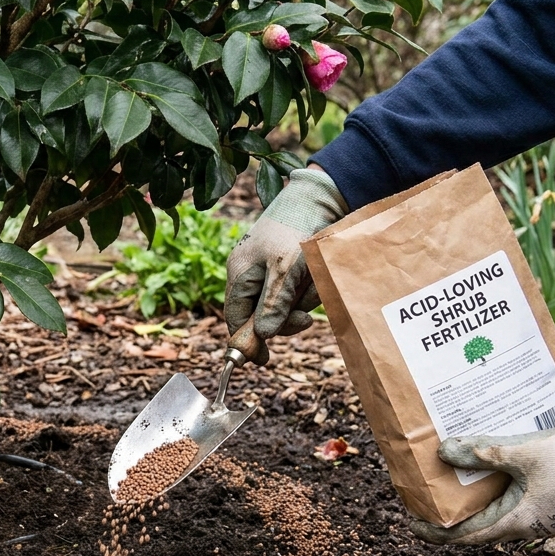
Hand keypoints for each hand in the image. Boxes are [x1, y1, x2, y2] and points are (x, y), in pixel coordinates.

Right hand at [224, 167, 346, 364]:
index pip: (235, 318)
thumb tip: (262, 336)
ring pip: (284, 303)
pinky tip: (317, 276)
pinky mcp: (287, 264)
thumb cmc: (297, 228)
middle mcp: (250, 273)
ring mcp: (269, 269)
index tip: (264, 359)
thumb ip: (273, 304)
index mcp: (240, 274)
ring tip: (315, 283)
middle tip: (307, 319)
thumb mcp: (285, 270)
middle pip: (262, 315)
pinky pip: (296, 289)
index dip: (247, 341)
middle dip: (285, 317)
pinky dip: (309, 288)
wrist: (319, 196)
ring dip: (302, 300)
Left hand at [411, 427, 554, 544]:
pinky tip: (490, 473)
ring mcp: (544, 518)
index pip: (465, 537)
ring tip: (454, 485)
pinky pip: (517, 505)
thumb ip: (482, 452)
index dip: (436, 534)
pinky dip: (498, 494)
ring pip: (500, 517)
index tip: (413, 525)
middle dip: (452, 517)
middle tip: (429, 500)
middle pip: (480, 529)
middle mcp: (529, 527)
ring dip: (476, 505)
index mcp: (517, 522)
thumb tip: (444, 452)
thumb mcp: (521, 453)